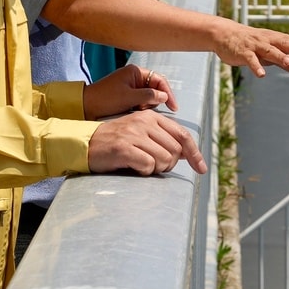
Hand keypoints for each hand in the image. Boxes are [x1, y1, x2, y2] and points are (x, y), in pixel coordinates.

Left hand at [83, 62, 177, 119]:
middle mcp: (134, 76)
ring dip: (147, 105)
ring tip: (137, 110)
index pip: (159, 80)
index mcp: (135, 72)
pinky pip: (141, 101)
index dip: (168, 93)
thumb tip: (164, 96)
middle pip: (155, 88)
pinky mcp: (127, 95)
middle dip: (155, 100)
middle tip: (146, 108)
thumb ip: (148, 96)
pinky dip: (141, 107)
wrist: (85, 107)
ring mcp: (131, 86)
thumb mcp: (128, 97)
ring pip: (149, 96)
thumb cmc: (103, 99)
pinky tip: (134, 111)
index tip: (173, 106)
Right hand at [87, 109, 206, 175]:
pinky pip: (148, 165)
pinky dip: (144, 171)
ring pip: (164, 159)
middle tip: (153, 166)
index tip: (202, 169)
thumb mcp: (140, 132)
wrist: (87, 143)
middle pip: (175, 151)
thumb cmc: (116, 141)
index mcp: (151, 117)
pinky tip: (133, 167)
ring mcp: (134, 134)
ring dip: (156, 169)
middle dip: (169, 164)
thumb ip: (162, 138)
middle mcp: (144, 122)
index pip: (183, 135)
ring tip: (141, 165)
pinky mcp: (124, 148)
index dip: (195, 153)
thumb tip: (186, 153)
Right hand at [210, 19, 288, 77]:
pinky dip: (256, 66)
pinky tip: (262, 75)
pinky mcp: (243, 52)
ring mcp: (256, 46)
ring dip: (281, 56)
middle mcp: (270, 41)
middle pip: (286, 44)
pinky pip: (251, 60)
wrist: (225, 35)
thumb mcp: (275, 55)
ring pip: (270, 51)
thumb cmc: (255, 46)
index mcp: (279, 40)